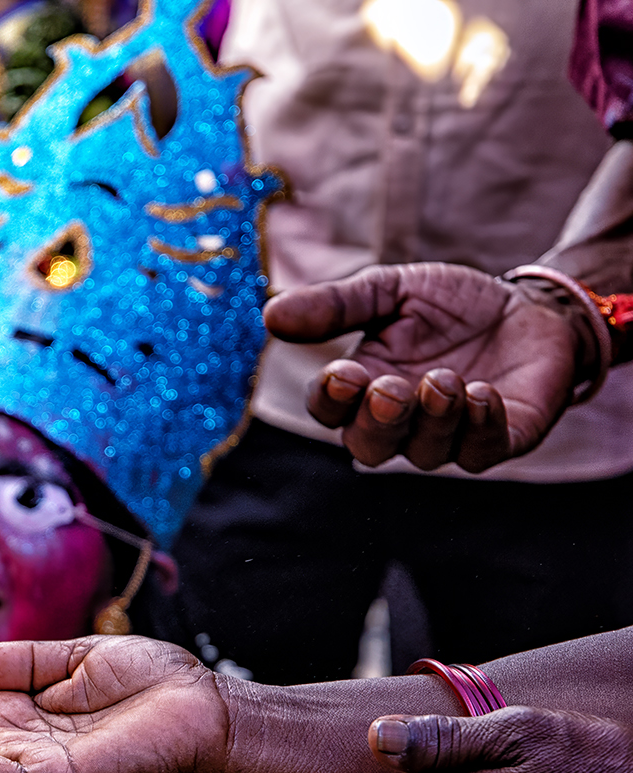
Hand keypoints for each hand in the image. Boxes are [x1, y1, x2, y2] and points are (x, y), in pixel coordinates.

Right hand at [265, 263, 580, 471]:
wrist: (531, 306)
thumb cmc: (452, 304)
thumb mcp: (391, 289)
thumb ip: (336, 305)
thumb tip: (270, 317)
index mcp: (364, 389)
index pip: (331, 410)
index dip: (331, 400)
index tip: (343, 374)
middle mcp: (401, 423)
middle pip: (370, 448)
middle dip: (378, 423)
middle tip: (391, 388)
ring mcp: (450, 436)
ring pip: (426, 454)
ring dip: (433, 420)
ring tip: (447, 380)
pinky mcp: (500, 440)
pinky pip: (481, 453)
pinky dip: (479, 428)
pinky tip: (483, 394)